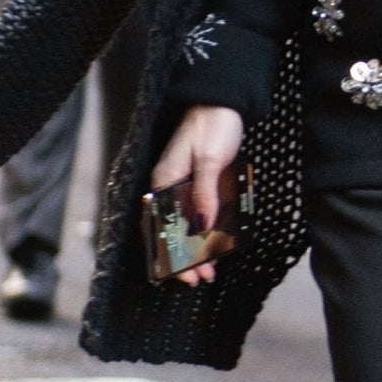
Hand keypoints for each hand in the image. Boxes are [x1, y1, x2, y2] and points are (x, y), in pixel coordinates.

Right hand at [150, 104, 244, 284]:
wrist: (221, 101)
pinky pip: (197, 213)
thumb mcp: (211, 161)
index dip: (172, 256)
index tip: (188, 276)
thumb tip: (201, 227)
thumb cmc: (213, 125)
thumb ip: (204, 194)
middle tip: (204, 279)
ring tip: (211, 269)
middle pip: (171, 232)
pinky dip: (205, 231)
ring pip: (185, 226)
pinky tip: (215, 244)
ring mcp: (182, 185)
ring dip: (197, 248)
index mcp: (164, 182)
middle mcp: (168, 186)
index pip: (161, 229)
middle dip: (186, 259)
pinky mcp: (196, 182)